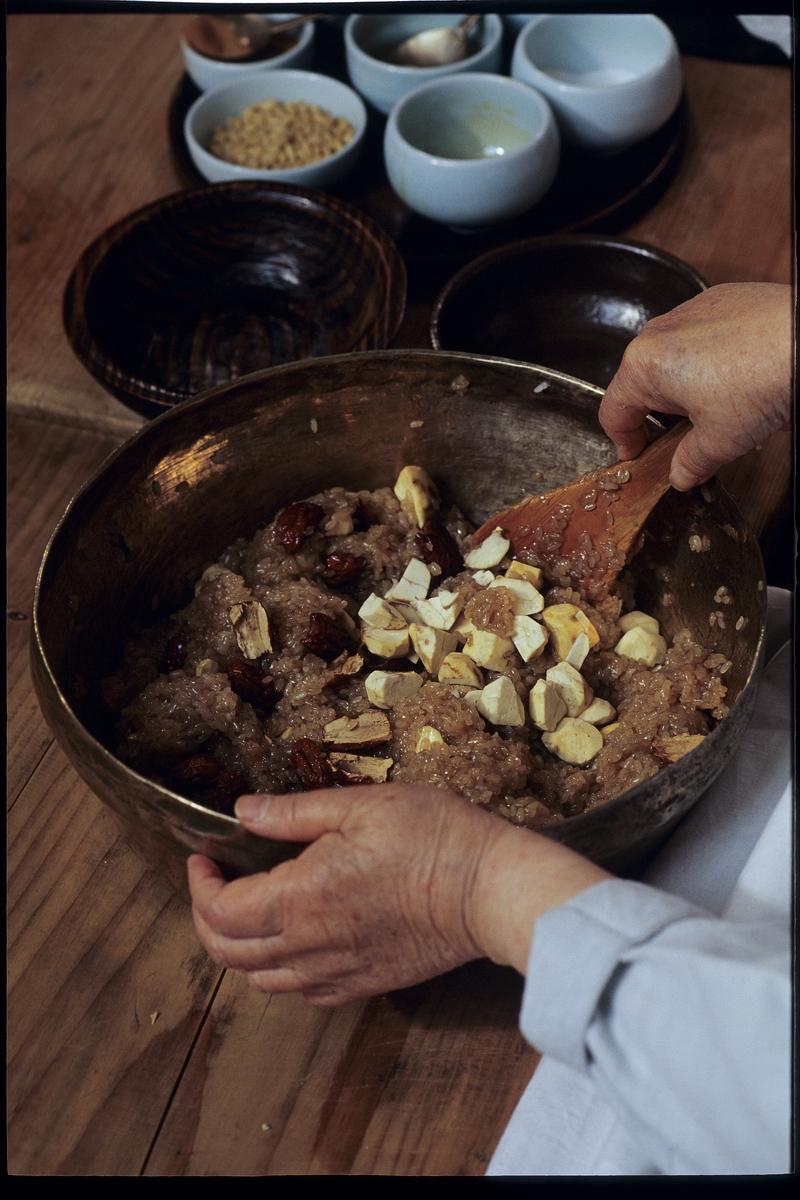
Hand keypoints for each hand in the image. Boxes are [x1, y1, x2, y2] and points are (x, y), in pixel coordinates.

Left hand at [188, 784, 609, 1004]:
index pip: (220, 911)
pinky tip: (294, 941)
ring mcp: (337, 972)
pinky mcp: (366, 984)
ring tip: (248, 911)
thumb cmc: (432, 837)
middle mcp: (310, 946)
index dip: (199, 886)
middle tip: (215, 884)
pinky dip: (280, 971)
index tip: (203, 858)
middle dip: (206, 919)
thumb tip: (242, 811)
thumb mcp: (359, 805)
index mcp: (300, 898)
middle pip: (228, 954)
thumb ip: (293, 813)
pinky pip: (303, 992)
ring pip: (261, 980)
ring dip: (239, 949)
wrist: (489, 889)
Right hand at [599, 282, 791, 489]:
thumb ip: (690, 462)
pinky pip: (701, 336)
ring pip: (672, 357)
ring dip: (688, 386)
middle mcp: (660, 331)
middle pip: (642, 382)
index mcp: (644, 365)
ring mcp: (690, 310)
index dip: (624, 441)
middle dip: (662, 414)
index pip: (614, 412)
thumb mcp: (720, 440)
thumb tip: (681, 473)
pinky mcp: (721, 300)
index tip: (636, 452)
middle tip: (689, 437)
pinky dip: (712, 359)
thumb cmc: (764, 379)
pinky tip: (739, 377)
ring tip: (721, 406)